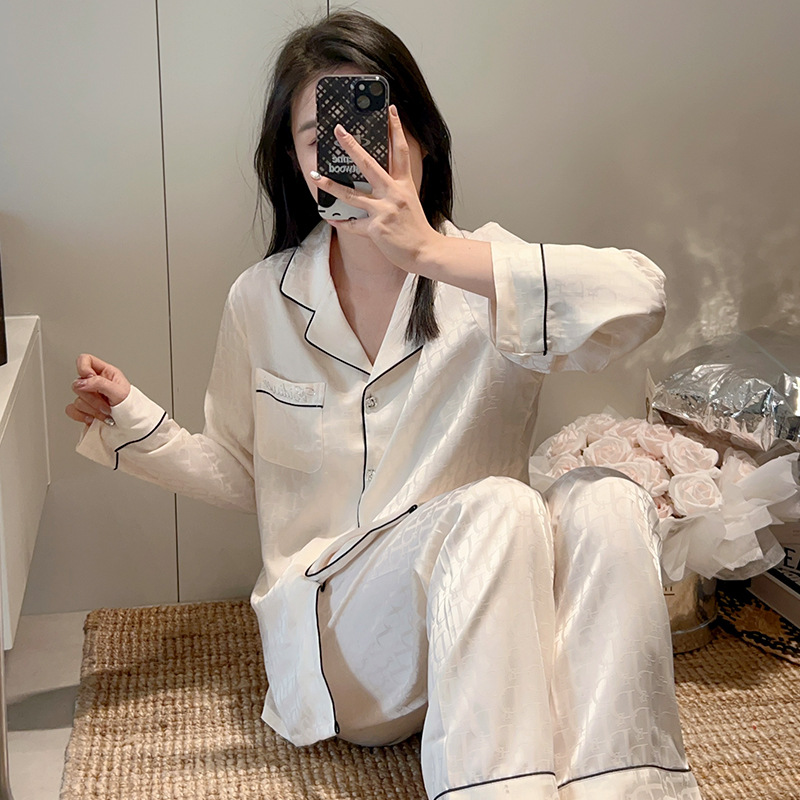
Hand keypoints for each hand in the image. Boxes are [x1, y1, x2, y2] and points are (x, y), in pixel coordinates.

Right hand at [65, 353, 130, 426]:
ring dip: (92, 409)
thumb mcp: (119, 391)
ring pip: (77, 399)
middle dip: (93, 398)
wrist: (132, 425)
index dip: (83, 368)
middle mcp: (95, 383)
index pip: (85, 360)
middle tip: (106, 405)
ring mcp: (88, 396)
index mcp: (105, 373)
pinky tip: (93, 418)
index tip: (91, 379)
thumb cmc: (131, 407)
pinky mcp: (83, 409)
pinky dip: (81, 416)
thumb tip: (80, 382)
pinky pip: (72, 410)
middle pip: (78, 383)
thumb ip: (99, 383)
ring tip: (106, 413)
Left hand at [310, 104, 442, 273]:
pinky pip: (353, 224)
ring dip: (331, 185)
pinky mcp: (376, 228)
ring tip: (316, 176)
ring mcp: (384, 210)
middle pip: (369, 164)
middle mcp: (393, 193)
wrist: (426, 252)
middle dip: (352, 146)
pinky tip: (331, 218)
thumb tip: (380, 182)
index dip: (396, 129)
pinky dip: (342, 222)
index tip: (390, 110)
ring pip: (352, 194)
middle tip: (339, 131)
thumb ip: (396, 190)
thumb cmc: (417, 230)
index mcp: (403, 185)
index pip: (400, 151)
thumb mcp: (411, 203)